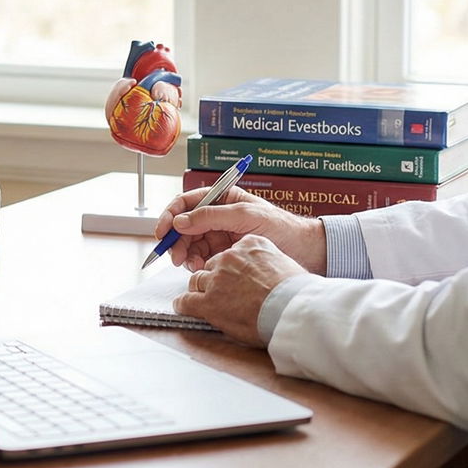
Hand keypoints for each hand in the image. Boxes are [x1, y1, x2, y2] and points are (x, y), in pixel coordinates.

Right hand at [152, 185, 326, 273]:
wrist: (305, 250)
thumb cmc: (281, 227)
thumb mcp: (246, 216)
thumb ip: (212, 216)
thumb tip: (181, 220)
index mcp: (223, 198)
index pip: (188, 202)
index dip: (171, 214)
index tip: (163, 230)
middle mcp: (218, 215)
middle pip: (185, 224)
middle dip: (177, 239)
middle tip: (175, 256)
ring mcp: (220, 235)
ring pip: (191, 242)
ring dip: (186, 253)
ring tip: (191, 265)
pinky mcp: (224, 253)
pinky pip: (202, 257)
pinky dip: (196, 263)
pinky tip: (201, 268)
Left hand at [174, 235, 306, 346]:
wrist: (293, 309)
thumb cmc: (296, 292)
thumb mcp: (283, 263)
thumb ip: (267, 261)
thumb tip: (266, 273)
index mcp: (249, 244)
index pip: (230, 251)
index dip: (230, 266)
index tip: (234, 276)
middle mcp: (229, 257)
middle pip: (211, 265)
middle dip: (213, 277)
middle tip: (220, 291)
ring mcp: (217, 278)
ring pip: (197, 280)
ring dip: (200, 290)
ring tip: (204, 300)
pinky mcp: (209, 301)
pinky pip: (187, 301)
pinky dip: (183, 304)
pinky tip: (184, 307)